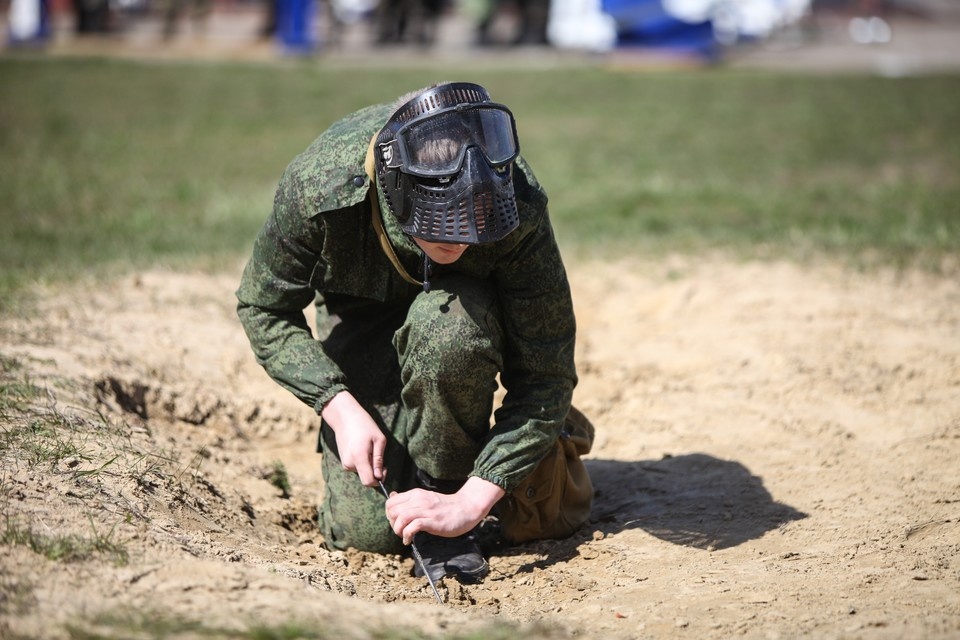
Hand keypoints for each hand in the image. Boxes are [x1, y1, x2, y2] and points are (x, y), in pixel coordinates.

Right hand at [321, 391, 384, 486]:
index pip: (368, 482)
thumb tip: (380, 477)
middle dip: (374, 469)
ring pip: (361, 471)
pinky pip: (356, 467)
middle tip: (376, 452)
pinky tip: (361, 447)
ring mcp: (344, 463)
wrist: (344, 417)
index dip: (379, 480)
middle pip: (366, 477)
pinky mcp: (343, 461)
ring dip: (368, 464)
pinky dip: (362, 461)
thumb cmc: (364, 425)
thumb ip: (379, 460)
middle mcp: (349, 464)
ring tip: (368, 447)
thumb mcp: (379, 439)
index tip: (385, 468)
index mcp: (359, 458)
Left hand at [385, 476, 504, 544]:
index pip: (390, 502)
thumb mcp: (424, 498)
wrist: (465, 508)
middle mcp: (419, 500)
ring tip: (404, 536)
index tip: (396, 522)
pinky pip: (413, 526)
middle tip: (400, 531)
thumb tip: (391, 496)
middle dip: (392, 524)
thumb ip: (408, 499)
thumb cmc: (444, 506)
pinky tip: (409, 540)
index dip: (389, 514)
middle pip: (393, 510)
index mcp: (415, 494)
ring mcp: (426, 510)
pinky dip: (407, 535)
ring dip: (398, 530)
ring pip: (401, 518)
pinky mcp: (433, 521)